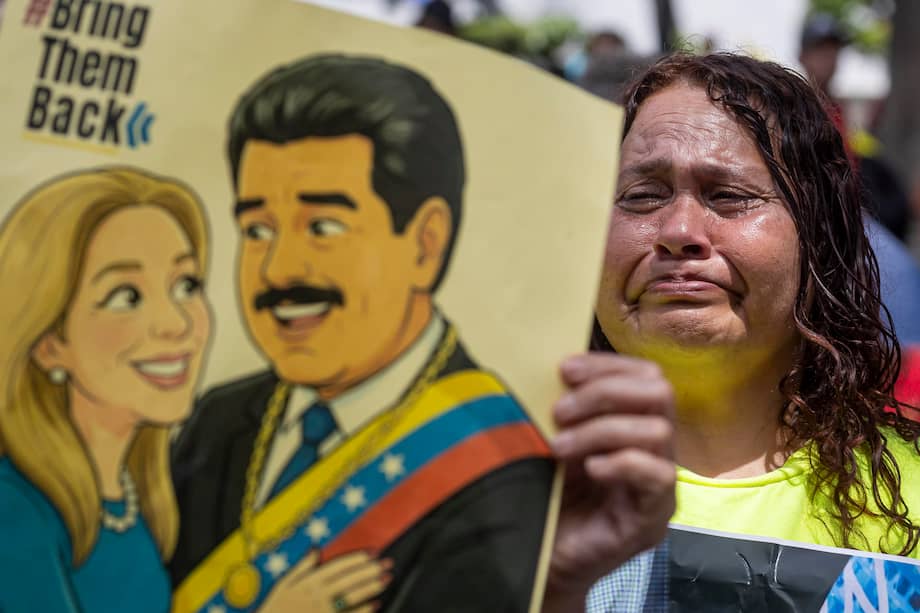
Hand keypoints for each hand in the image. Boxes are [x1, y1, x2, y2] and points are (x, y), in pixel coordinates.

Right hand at [258, 550, 389, 612]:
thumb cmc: (275, 608)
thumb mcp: (284, 584)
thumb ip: (302, 566)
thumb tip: (316, 548)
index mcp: (309, 582)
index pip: (338, 566)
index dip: (357, 558)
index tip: (373, 553)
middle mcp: (318, 595)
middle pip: (349, 579)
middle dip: (370, 570)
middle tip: (387, 564)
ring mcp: (324, 611)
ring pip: (352, 596)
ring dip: (371, 587)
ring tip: (386, 580)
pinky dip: (363, 611)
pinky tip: (375, 604)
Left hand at [542, 353, 675, 612]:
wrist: (540, 554)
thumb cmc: (549, 493)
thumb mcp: (557, 437)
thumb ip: (567, 406)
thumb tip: (558, 366)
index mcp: (635, 423)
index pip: (646, 374)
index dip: (608, 365)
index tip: (565, 369)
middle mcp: (656, 450)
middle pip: (660, 392)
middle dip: (605, 391)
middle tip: (561, 410)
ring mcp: (660, 485)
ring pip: (657, 431)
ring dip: (602, 430)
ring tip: (560, 446)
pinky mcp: (653, 517)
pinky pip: (658, 476)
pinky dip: (621, 463)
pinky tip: (589, 469)